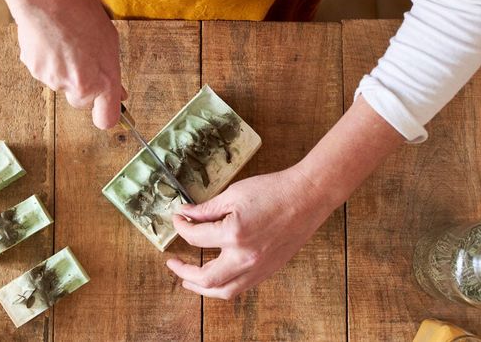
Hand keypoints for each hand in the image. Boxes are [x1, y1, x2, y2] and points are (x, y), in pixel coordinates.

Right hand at [11, 0, 126, 128]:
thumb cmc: (80, 12)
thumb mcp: (109, 41)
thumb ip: (112, 72)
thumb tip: (119, 93)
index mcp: (100, 80)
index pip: (106, 119)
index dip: (106, 114)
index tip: (107, 107)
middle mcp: (75, 85)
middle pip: (81, 100)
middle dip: (83, 85)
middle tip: (84, 58)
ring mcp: (52, 79)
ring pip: (62, 83)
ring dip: (65, 69)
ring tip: (66, 40)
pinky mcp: (33, 70)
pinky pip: (45, 71)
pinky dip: (48, 59)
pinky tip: (51, 38)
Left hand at [166, 165, 339, 298]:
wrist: (307, 196)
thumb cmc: (273, 190)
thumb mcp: (233, 194)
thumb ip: (207, 209)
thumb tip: (186, 215)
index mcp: (233, 234)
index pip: (195, 238)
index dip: (182, 228)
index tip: (178, 220)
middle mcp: (245, 257)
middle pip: (205, 278)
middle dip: (183, 272)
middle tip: (173, 264)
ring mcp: (258, 267)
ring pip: (224, 291)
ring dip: (202, 289)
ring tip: (189, 281)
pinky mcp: (268, 270)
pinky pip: (241, 287)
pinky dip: (224, 286)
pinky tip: (217, 276)